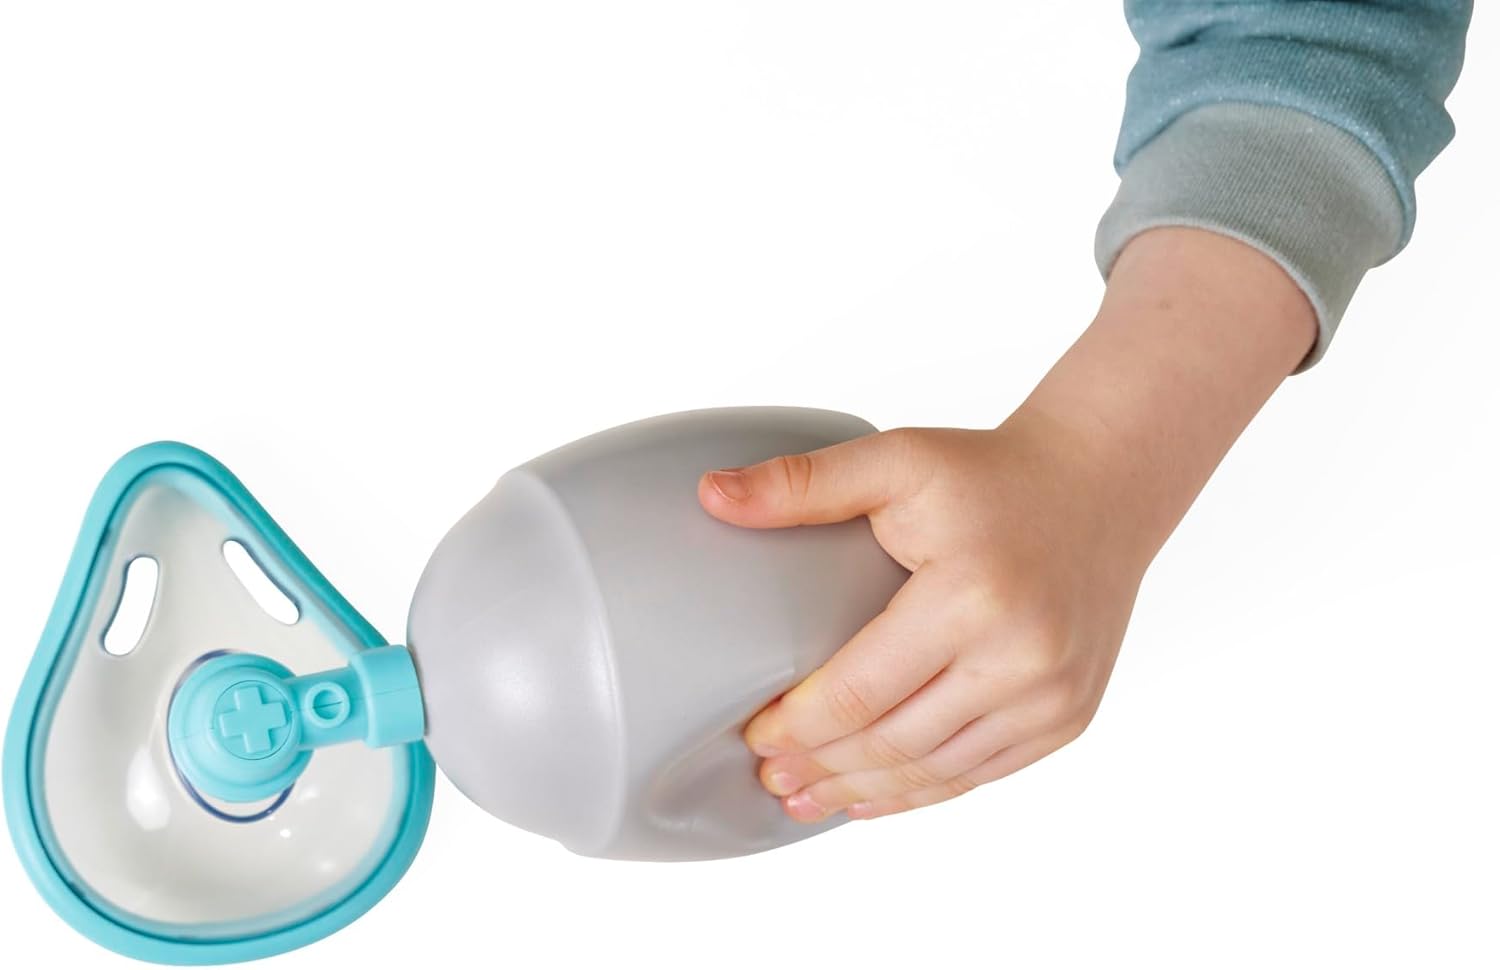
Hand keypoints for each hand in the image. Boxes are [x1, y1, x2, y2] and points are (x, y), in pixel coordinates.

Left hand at [698, 227, 1316, 821]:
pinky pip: (981, 773)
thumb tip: (710, 496)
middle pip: (894, 742)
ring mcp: (1050, 697)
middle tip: (771, 779)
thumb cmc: (991, 476)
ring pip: (936, 771)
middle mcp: (1020, 657)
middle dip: (823, 768)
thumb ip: (802, 483)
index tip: (756, 735)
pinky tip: (876, 797)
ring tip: (810, 798)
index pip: (860, 691)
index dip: (799, 725)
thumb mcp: (896, 461)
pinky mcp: (1068, 717)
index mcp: (970, 597)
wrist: (1099, 491)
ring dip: (866, 792)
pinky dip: (922, 792)